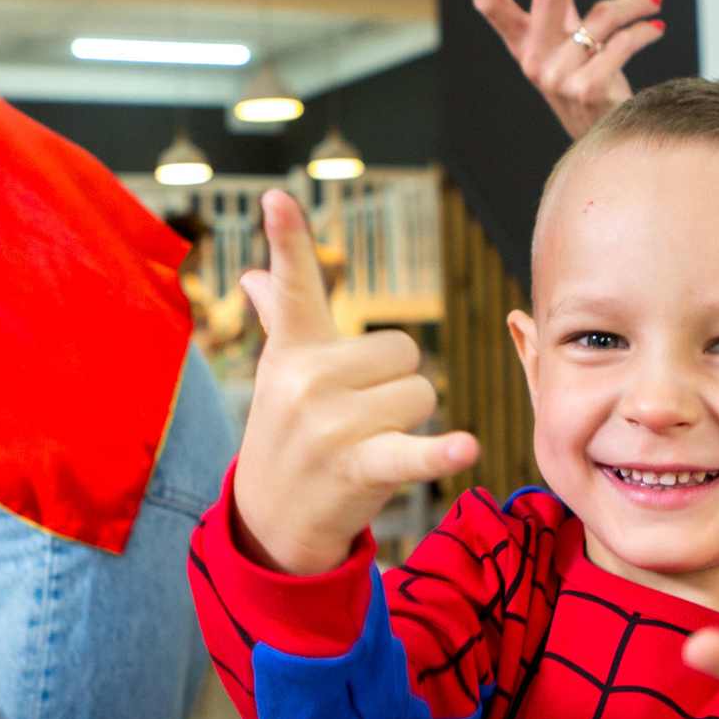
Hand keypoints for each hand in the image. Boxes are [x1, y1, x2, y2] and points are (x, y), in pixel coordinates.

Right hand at [230, 190, 476, 575]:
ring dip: (410, 423)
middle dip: (395, 384)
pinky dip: (441, 454)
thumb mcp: (277, 375)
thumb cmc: (287, 434)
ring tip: (369, 444)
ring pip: (422, 394)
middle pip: (404, 352)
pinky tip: (465, 448)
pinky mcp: (360, 466)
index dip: (288, 240)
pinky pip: (412, 450)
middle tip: (360, 417)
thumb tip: (253, 273)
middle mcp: (309, 379)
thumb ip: (278, 319)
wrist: (273, 521)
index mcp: (293, 350)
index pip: (293, 286)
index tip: (278, 197)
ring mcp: (332, 423)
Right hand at [463, 0, 663, 138]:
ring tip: (651, 5)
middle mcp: (535, 60)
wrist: (610, 138)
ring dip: (634, 4)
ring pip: (601, 16)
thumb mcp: (565, 45)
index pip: (492, 7)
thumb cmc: (588, 85)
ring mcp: (558, 78)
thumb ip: (553, 8)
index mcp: (525, 45)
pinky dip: (644, 30)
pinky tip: (654, 28)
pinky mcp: (587, 90)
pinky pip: (621, 41)